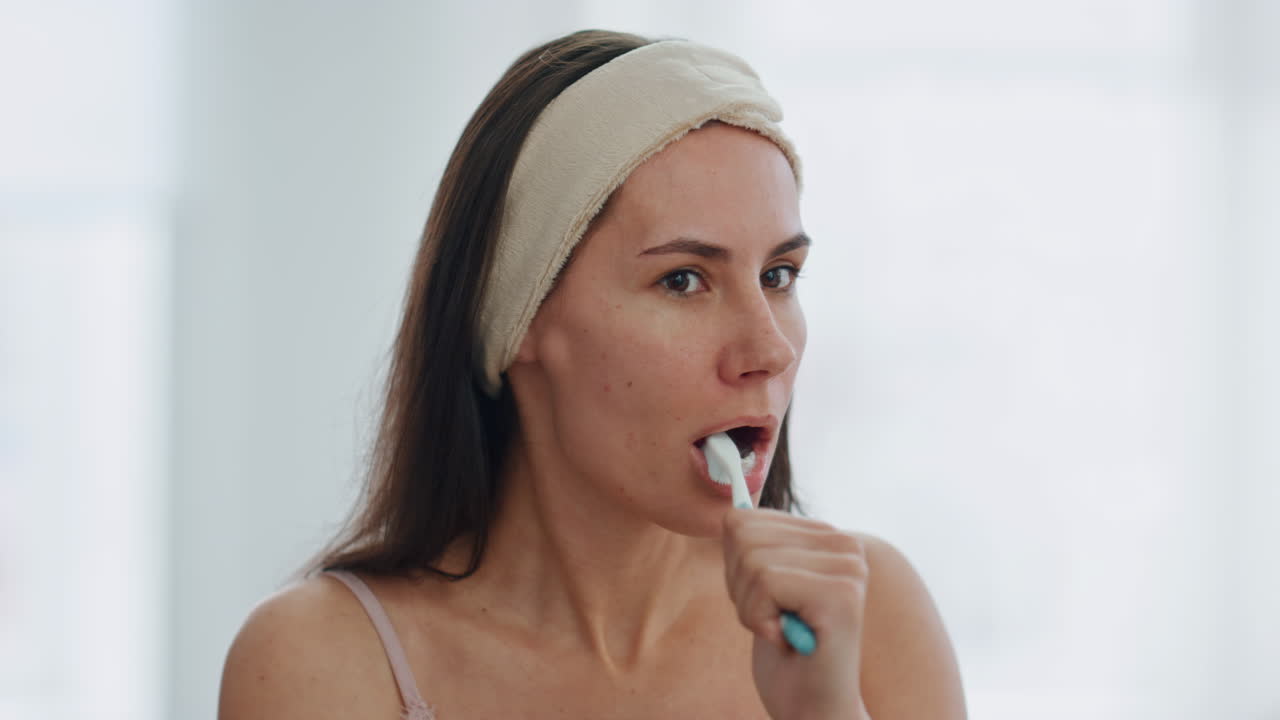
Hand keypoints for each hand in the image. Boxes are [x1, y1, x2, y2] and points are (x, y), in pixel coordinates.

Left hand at [722, 508, 870, 719]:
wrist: (812, 710)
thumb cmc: (786, 655)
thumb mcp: (760, 587)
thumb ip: (753, 546)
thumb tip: (731, 511)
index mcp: (827, 537)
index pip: (743, 520)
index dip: (736, 570)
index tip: (765, 603)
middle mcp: (846, 545)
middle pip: (744, 535)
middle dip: (741, 587)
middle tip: (772, 621)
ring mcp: (848, 568)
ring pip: (753, 559)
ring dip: (751, 607)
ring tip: (781, 630)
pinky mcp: (841, 594)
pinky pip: (766, 581)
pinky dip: (759, 619)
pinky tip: (786, 639)